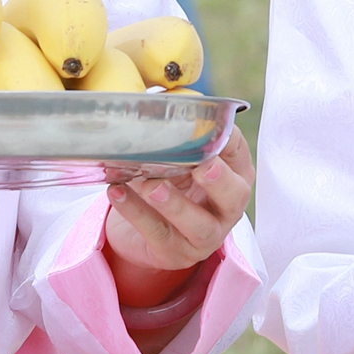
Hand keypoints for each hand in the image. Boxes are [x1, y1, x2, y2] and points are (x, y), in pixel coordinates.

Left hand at [103, 126, 254, 291]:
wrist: (143, 232)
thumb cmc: (169, 183)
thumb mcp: (179, 158)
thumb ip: (179, 134)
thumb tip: (165, 99)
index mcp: (235, 175)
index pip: (236, 152)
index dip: (225, 138)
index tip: (207, 122)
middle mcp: (228, 209)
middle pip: (234, 196)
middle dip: (219, 181)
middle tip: (203, 166)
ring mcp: (206, 236)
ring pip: (197, 224)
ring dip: (174, 203)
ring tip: (151, 185)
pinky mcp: (177, 254)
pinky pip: (157, 234)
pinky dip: (136, 213)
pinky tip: (117, 192)